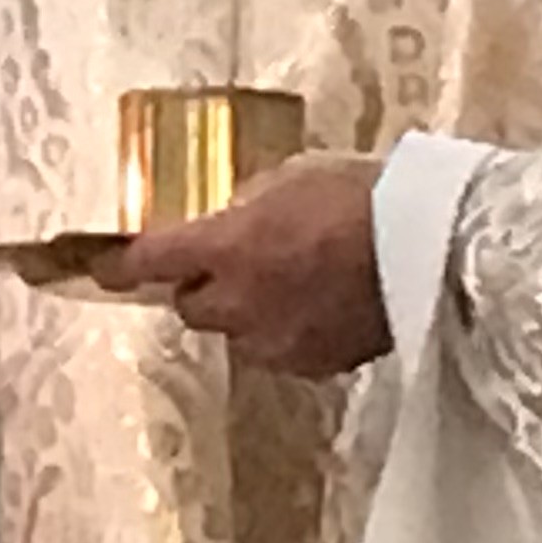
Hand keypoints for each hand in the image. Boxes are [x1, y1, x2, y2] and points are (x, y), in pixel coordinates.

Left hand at [90, 152, 392, 374]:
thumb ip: (249, 205)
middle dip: (203, 289)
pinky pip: (280, 352)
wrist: (436, 251)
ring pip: (236, 336)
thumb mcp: (294, 178)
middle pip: (190, 308)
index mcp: (224, 247)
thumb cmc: (365, 197)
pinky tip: (319, 309)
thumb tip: (231, 218)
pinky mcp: (312, 365)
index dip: (120, 266)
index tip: (105, 268)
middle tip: (234, 266)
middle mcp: (236, 302)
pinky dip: (287, 334)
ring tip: (288, 287)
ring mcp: (274, 340)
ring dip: (246, 316)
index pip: (149, 262)